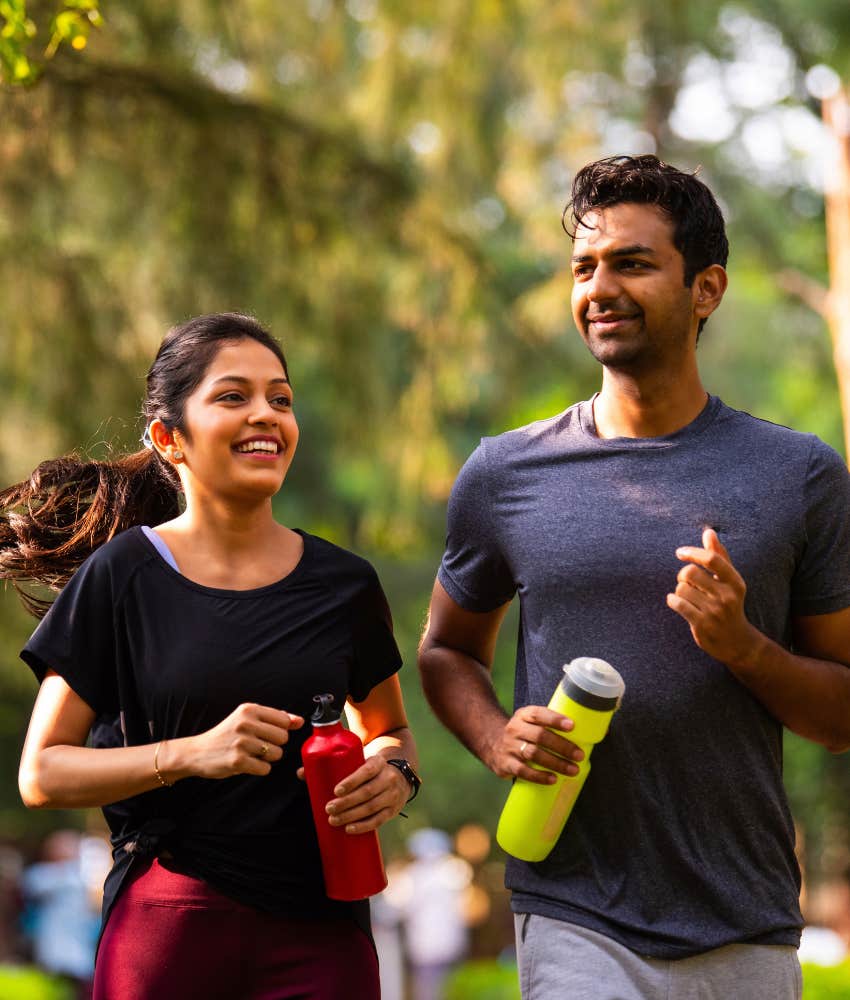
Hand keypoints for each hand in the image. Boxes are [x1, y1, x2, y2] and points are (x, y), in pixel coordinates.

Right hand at [188, 703, 303, 778]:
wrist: (197, 752)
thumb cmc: (227, 735)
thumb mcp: (247, 719)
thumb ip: (275, 718)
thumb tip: (300, 721)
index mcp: (249, 709)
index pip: (284, 720)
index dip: (279, 730)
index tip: (266, 733)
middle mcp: (245, 723)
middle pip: (283, 738)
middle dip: (274, 745)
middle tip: (258, 746)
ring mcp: (241, 742)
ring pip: (276, 754)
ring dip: (267, 758)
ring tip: (251, 754)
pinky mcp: (237, 761)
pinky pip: (265, 768)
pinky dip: (259, 769)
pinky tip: (247, 763)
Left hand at [315, 756, 409, 833]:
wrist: (399, 776)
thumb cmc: (368, 770)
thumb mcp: (358, 762)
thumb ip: (331, 766)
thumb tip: (301, 773)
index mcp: (378, 763)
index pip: (367, 771)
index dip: (352, 781)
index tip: (335, 790)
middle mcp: (388, 778)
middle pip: (367, 792)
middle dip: (346, 802)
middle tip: (328, 808)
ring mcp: (392, 796)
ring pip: (372, 807)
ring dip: (351, 816)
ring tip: (333, 820)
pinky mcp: (392, 811)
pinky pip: (378, 820)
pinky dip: (363, 826)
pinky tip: (349, 829)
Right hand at [488, 706, 582, 784]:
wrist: (491, 742)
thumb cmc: (523, 733)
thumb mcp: (531, 722)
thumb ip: (553, 725)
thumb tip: (595, 732)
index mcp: (524, 715)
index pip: (539, 714)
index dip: (555, 719)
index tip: (572, 726)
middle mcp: (515, 729)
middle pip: (539, 736)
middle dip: (562, 746)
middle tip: (579, 755)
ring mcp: (509, 746)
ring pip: (533, 754)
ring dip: (555, 763)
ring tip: (573, 770)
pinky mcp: (505, 764)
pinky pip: (522, 771)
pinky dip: (539, 776)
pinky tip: (552, 779)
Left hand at [667, 527, 759, 666]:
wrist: (736, 642)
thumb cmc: (729, 604)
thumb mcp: (729, 581)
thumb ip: (719, 555)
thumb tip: (709, 531)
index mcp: (735, 582)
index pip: (712, 559)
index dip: (693, 552)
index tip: (680, 553)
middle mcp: (728, 596)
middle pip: (690, 573)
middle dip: (683, 575)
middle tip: (687, 582)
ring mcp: (715, 612)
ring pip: (681, 589)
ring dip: (679, 591)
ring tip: (688, 597)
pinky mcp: (702, 625)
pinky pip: (678, 604)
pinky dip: (672, 601)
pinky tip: (677, 603)